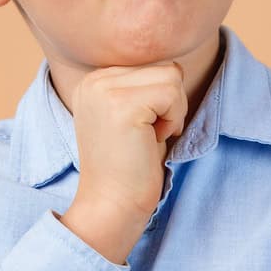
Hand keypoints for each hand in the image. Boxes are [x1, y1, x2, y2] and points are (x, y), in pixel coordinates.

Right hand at [55, 61, 187, 263]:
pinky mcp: (121, 104)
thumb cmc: (130, 167)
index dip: (162, 100)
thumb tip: (176, 67)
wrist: (112, 205)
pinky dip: (173, 119)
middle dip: (171, 103)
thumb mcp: (134, 117)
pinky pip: (172, 93)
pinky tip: (152, 140)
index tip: (143, 129)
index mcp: (94, 81)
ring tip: (150, 136)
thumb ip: (145, 87)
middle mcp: (94, 80)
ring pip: (172, 75)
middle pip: (164, 66)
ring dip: (174, 110)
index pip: (152, 65)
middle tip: (149, 134)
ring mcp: (104, 90)